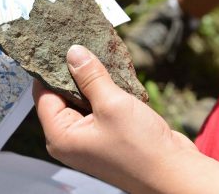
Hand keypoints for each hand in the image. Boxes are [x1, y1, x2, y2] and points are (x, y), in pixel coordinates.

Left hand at [33, 45, 196, 192]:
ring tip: (97, 53)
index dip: (49, 71)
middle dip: (72, 73)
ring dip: (91, 80)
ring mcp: (88, 138)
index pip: (43, 95)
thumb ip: (90, 76)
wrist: (174, 173)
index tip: (54, 46)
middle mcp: (70, 138)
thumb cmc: (141, 148)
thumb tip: (73, 52)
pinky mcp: (105, 135)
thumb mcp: (112, 104)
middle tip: (80, 45)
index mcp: (60, 136)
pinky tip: (112, 73)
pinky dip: (104, 91)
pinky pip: (98, 107)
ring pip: (82, 100)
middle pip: (61, 97)